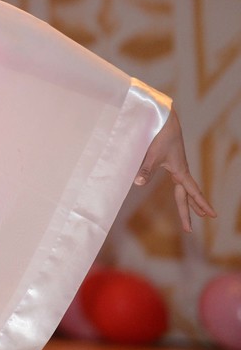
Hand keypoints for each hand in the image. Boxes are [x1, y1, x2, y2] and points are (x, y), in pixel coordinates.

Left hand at [134, 107, 216, 231]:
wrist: (164, 120)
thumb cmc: (159, 136)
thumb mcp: (151, 154)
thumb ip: (145, 169)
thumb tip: (137, 183)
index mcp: (180, 171)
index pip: (192, 192)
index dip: (201, 204)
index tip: (212, 216)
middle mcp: (181, 170)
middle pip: (187, 195)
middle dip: (190, 211)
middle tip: (190, 229)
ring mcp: (177, 166)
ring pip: (185, 188)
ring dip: (190, 201)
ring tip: (198, 212)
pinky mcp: (172, 161)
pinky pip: (180, 180)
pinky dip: (183, 189)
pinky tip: (182, 190)